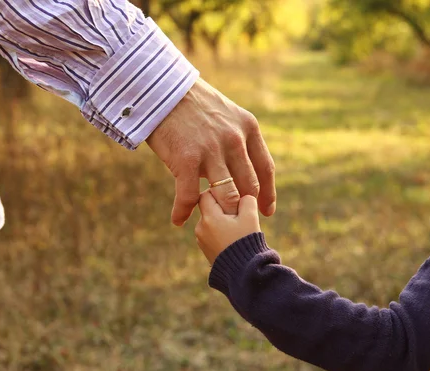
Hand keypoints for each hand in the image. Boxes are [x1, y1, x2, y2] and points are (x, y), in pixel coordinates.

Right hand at [146, 78, 275, 225]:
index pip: (265, 168)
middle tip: (237, 222)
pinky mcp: (187, 159)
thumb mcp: (226, 114)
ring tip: (212, 222)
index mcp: (247, 128)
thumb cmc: (192, 104)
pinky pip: (189, 196)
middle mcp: (234, 140)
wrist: (162, 88)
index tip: (266, 210)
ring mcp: (211, 151)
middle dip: (245, 208)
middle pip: (248, 187)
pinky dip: (182, 211)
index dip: (267, 194)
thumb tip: (240, 168)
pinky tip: (178, 220)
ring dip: (220, 213)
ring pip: (227, 196)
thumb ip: (238, 138)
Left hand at [195, 192, 260, 263]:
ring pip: (210, 222)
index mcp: (209, 218)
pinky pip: (211, 234)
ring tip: (238, 230)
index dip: (219, 192)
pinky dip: (220, 232)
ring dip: (221, 221)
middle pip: (208, 208)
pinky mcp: (206, 250)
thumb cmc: (246, 242)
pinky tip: (233, 239)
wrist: (243, 272)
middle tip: (238, 215)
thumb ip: (246, 200)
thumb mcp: (250, 217)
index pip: (206, 194)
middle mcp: (201, 228)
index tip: (232, 198)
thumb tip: (242, 196)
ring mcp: (202, 240)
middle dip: (222, 208)